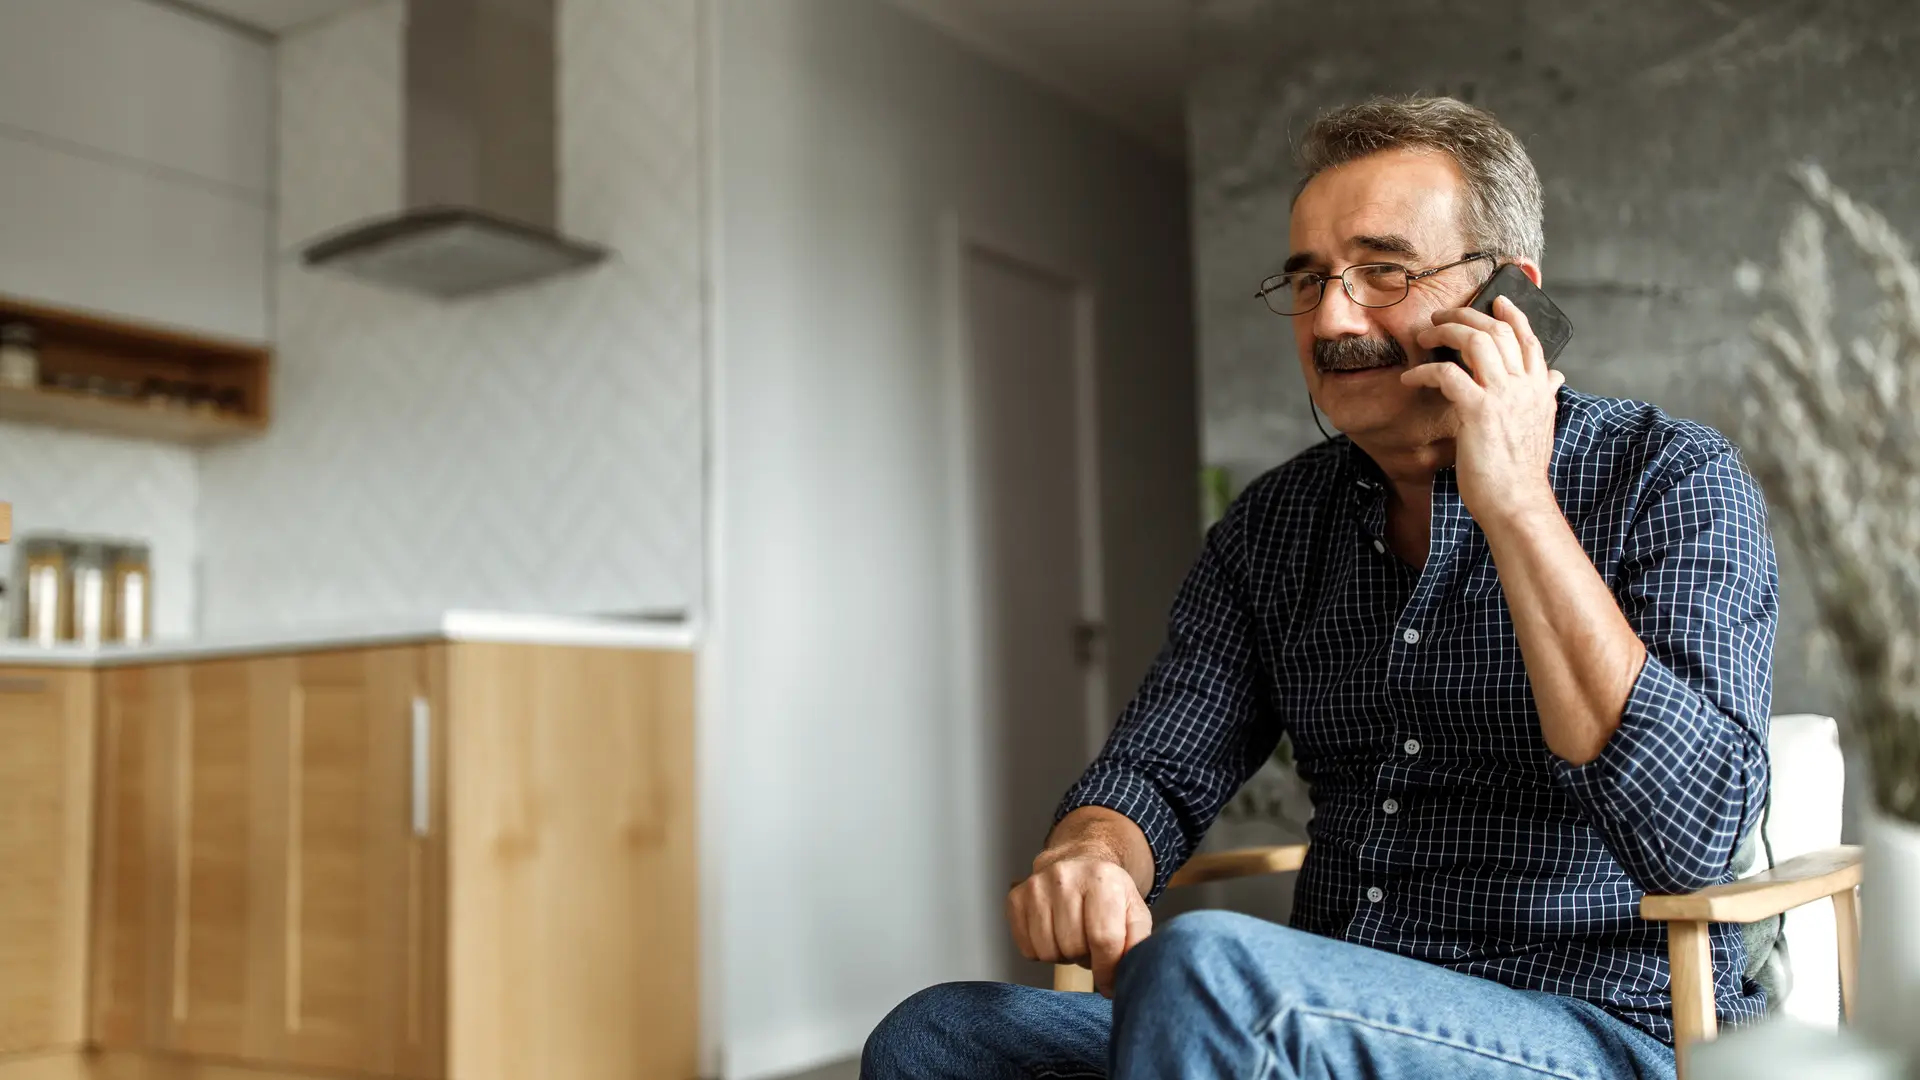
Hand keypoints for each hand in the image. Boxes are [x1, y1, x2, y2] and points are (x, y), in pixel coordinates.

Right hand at [1006, 845, 1151, 996]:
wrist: (1080, 862)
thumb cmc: (1108, 893)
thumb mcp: (1134, 913)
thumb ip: (1138, 944)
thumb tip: (1127, 977)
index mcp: (1102, 878)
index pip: (1104, 939)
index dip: (1108, 969)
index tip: (1109, 982)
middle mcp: (1065, 876)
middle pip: (1074, 947)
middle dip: (1085, 956)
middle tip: (1090, 941)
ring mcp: (1036, 886)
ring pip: (1048, 952)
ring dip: (1063, 954)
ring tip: (1072, 935)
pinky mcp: (1016, 898)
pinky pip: (1028, 949)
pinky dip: (1042, 951)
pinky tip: (1053, 932)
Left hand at [1404, 295, 1566, 525]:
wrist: (1518, 502)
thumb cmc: (1522, 471)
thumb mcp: (1542, 425)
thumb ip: (1545, 397)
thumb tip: (1555, 378)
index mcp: (1539, 389)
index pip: (1529, 340)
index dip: (1513, 315)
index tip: (1498, 300)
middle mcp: (1525, 386)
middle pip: (1497, 330)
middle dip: (1467, 314)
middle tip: (1442, 314)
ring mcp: (1503, 395)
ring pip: (1474, 340)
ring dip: (1444, 331)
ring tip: (1424, 334)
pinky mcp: (1479, 410)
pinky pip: (1447, 375)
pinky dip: (1424, 371)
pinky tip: (1410, 378)